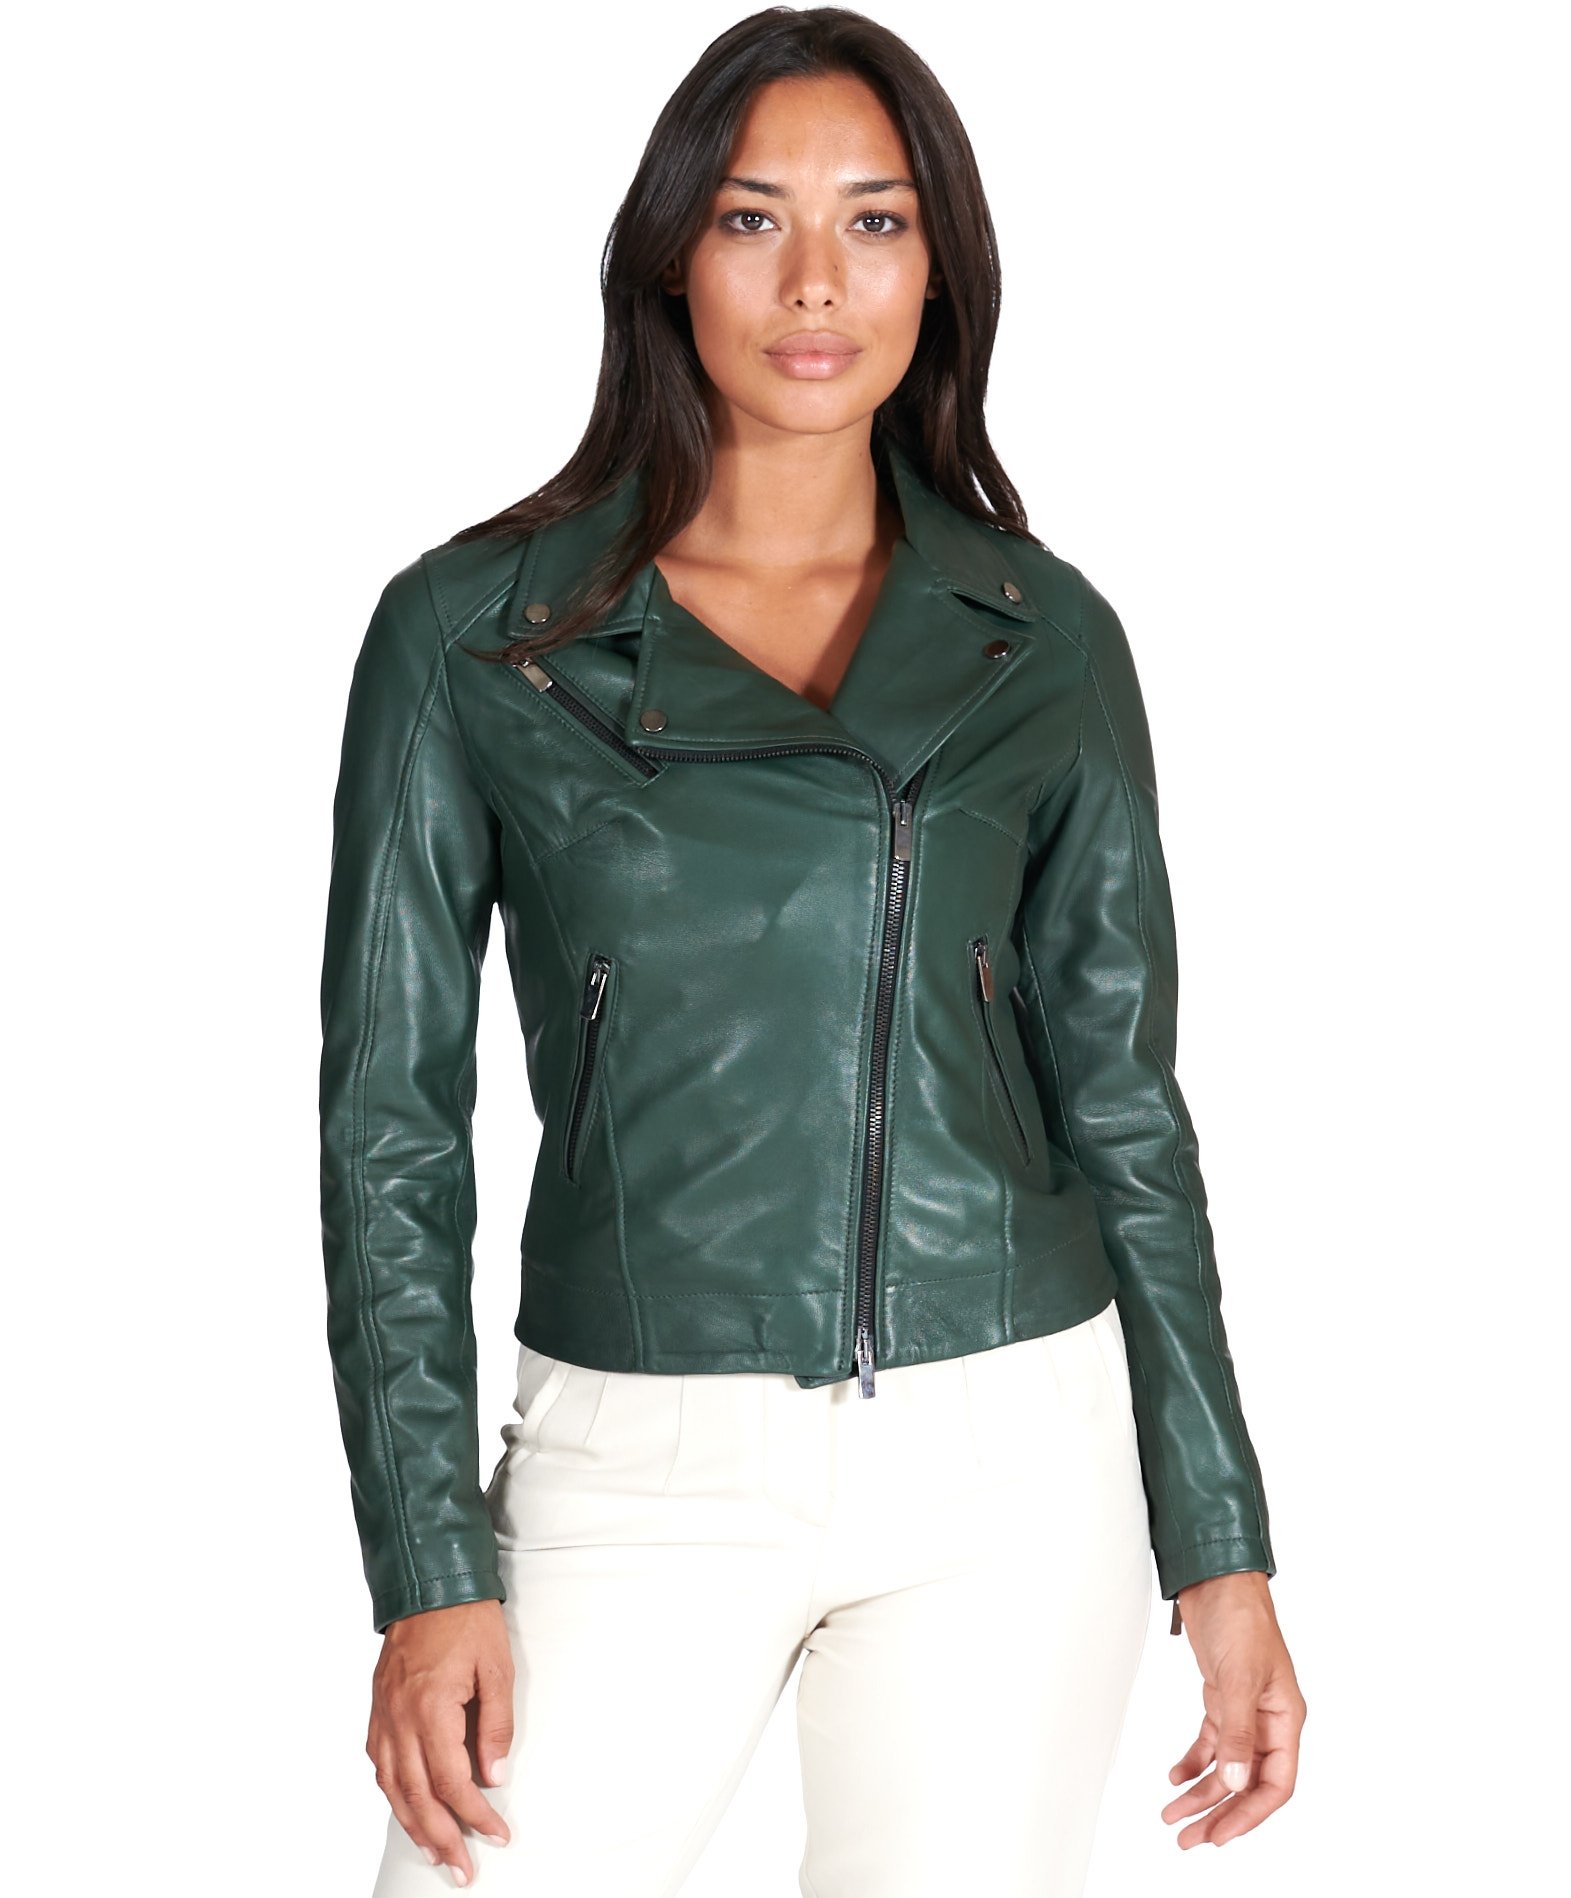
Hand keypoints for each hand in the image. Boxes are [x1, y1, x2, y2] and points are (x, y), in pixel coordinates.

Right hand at [367, 1599, 515, 1886]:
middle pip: (417, 1796)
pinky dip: (393, 1793)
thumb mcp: (497, 1668)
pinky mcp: (377, 1708)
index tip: (496, 1835)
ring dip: (413, 1825)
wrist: (429, 1583)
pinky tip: (407, 1808)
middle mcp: (400, 1718)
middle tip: (461, 1869)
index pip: (453, 1782)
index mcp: (431, 1708)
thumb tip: (494, 1776)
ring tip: (435, 1852)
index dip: (475, 1816)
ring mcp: (383, 1714)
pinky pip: (380, 1763)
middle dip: (441, 1839)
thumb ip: (496, 1725)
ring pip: (392, 1787)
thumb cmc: (468, 1620)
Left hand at [1162, 1570, 1305, 1848]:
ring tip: (1173, 1816)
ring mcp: (1244, 1710)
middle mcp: (1268, 1719)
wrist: (1217, 1578)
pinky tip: (1174, 1776)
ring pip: (1226, 1767)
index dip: (1250, 1814)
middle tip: (1189, 1839)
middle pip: (1248, 1783)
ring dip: (1201, 1794)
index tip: (1220, 1836)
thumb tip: (1234, 1782)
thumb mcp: (1239, 1676)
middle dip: (1219, 1814)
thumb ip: (1236, 1731)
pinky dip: (1193, 1762)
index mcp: (1285, 1718)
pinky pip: (1211, 1743)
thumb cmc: (1240, 1617)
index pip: (1276, 1783)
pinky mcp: (1221, 1697)